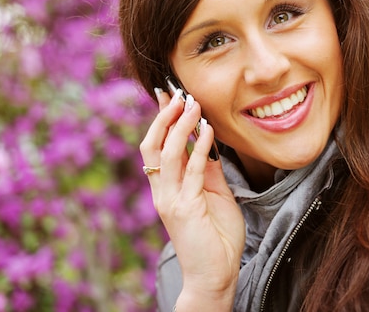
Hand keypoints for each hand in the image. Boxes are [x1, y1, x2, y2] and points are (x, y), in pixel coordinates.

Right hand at [140, 88, 244, 308]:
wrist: (216, 274)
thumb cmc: (215, 236)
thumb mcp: (213, 194)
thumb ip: (207, 169)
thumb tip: (207, 141)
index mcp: (166, 187)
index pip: (156, 147)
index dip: (161, 120)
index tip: (169, 94)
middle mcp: (162, 192)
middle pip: (152, 146)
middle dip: (164, 117)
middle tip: (178, 94)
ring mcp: (170, 200)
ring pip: (167, 154)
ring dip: (180, 126)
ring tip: (193, 104)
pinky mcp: (185, 209)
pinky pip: (192, 171)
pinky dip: (199, 148)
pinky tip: (208, 130)